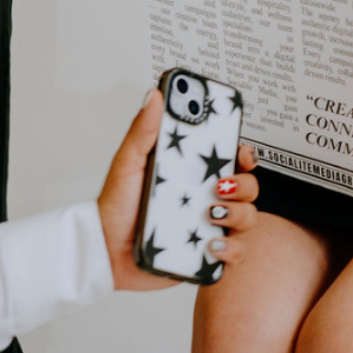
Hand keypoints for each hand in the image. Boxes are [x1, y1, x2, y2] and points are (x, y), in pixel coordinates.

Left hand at [98, 90, 260, 290]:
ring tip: (213, 215)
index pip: (232, 158)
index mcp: (195, 173)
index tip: (241, 151)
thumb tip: (155, 95)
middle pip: (248, 186)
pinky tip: (212, 245)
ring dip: (238, 215)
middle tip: (221, 186)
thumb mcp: (128, 163)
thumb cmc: (117, 205)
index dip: (245, 153)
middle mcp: (208, 199)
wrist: (103, 251)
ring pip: (247, 218)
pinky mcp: (204, 256)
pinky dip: (230, 251)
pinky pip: (233, 255)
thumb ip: (143, 130)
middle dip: (244, 184)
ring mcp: (209, 227)